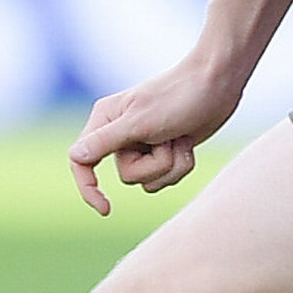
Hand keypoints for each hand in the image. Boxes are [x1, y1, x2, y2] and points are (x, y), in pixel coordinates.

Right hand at [66, 59, 245, 214]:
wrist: (217, 84)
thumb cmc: (179, 96)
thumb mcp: (140, 121)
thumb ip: (105, 141)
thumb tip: (74, 157)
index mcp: (106, 121)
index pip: (81, 161)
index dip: (88, 188)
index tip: (105, 209)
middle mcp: (121, 134)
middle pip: (128, 176)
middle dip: (154, 165)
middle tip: (166, 139)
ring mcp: (145, 144)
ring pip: (150, 181)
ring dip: (172, 165)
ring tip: (179, 139)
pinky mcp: (165, 151)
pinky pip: (167, 177)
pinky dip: (182, 165)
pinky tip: (188, 143)